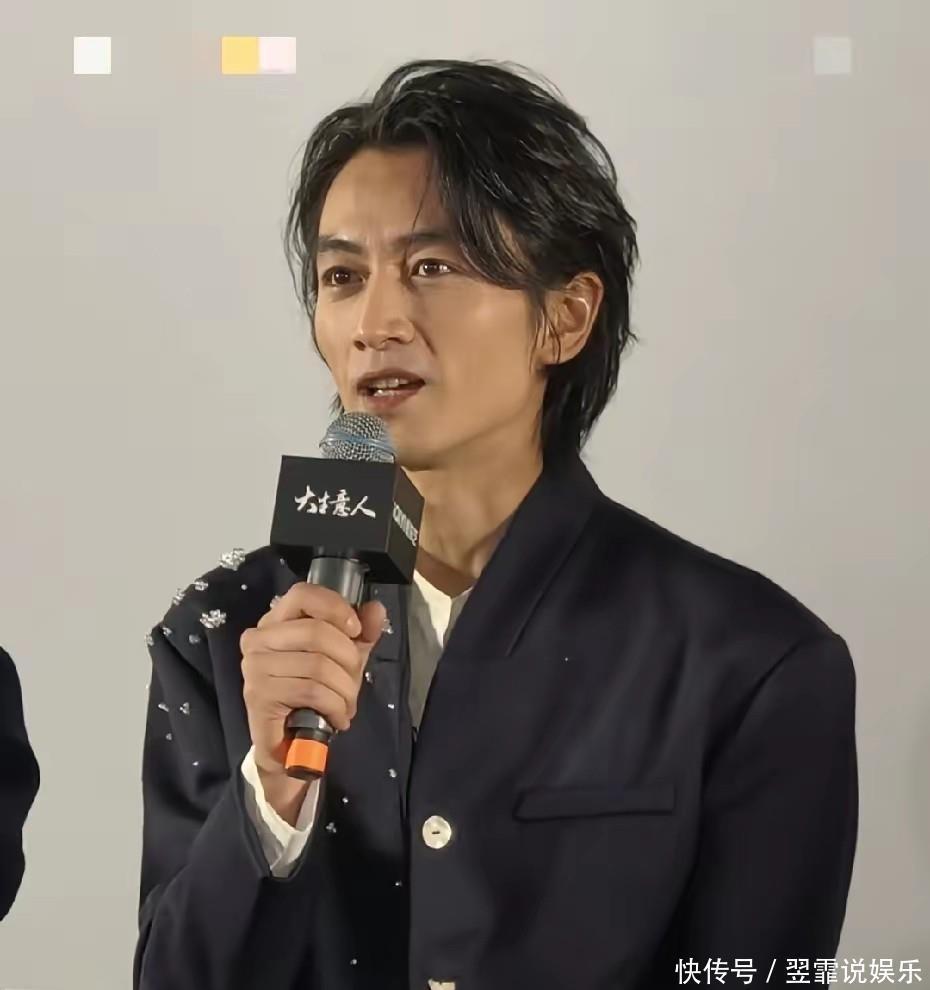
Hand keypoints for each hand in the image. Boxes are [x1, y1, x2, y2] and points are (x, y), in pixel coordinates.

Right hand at [240, 582, 385, 811]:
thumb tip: (376, 609)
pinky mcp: (259, 695)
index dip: (335, 607)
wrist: (289, 746)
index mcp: (277, 621)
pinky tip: (338, 717)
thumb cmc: (314, 696)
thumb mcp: (344, 659)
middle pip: (317, 632)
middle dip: (348, 659)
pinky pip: (311, 690)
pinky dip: (335, 706)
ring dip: (345, 690)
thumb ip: (361, 633)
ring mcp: (254, 667)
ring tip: (347, 704)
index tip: (355, 630)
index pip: (303, 594)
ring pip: (318, 665)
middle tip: (354, 681)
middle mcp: (258, 638)